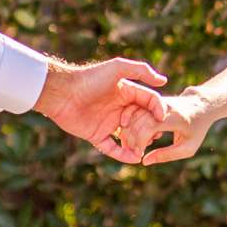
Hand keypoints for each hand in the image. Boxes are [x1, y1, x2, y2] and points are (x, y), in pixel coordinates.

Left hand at [35, 57, 168, 164]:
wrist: (63, 93)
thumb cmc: (91, 78)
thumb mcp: (118, 68)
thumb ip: (141, 71)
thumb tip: (163, 81)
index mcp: (126, 93)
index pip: (148, 103)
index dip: (157, 110)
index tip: (161, 119)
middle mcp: (119, 109)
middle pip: (141, 122)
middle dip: (150, 130)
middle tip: (155, 136)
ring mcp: (109, 123)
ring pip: (129, 137)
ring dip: (138, 144)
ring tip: (146, 150)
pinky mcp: (97, 136)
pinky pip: (113, 148)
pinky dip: (123, 155)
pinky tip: (134, 159)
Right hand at [137, 92, 216, 165]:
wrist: (201, 106)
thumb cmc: (196, 130)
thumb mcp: (188, 148)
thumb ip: (167, 155)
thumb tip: (144, 161)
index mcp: (174, 118)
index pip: (149, 127)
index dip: (140, 142)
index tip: (139, 154)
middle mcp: (163, 107)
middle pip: (138, 120)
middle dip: (131, 138)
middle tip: (132, 152)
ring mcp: (156, 103)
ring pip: (134, 114)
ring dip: (129, 131)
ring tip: (132, 146)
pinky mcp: (151, 102)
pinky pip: (135, 111)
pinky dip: (130, 123)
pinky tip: (135, 135)